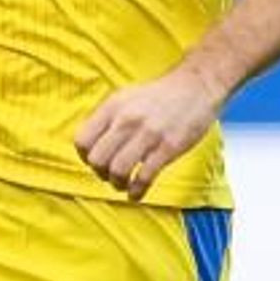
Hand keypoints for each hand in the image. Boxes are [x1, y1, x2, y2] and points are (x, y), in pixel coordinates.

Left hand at [75, 63, 226, 200]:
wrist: (197, 87)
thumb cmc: (160, 96)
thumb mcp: (125, 98)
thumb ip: (107, 120)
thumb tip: (91, 147)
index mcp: (112, 107)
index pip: (82, 140)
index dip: (85, 157)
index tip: (94, 162)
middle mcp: (127, 120)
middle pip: (97, 159)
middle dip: (100, 173)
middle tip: (109, 176)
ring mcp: (148, 134)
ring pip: (118, 170)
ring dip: (117, 184)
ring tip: (123, 184)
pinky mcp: (168, 147)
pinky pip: (144, 177)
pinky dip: (136, 190)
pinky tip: (136, 194)